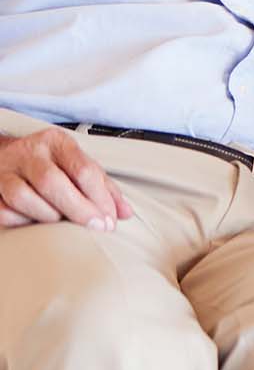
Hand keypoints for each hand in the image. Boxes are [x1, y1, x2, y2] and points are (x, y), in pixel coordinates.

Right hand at [0, 129, 132, 229]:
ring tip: (62, 223)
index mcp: (57, 142)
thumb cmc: (51, 164)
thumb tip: (126, 213)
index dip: (99, 197)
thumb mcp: (78, 164)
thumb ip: (104, 187)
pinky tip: (36, 222)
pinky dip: (22, 221)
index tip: (110, 220)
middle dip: (78, 209)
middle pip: (52, 182)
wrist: (6, 155)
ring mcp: (5, 170)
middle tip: (95, 227)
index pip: (82, 169)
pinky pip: (4, 211)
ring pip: (23, 196)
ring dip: (47, 215)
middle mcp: (29, 152)